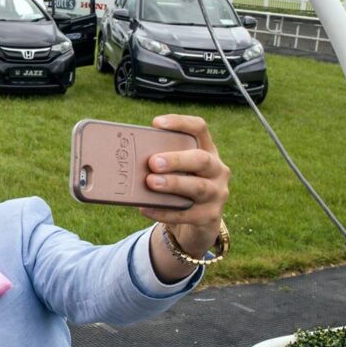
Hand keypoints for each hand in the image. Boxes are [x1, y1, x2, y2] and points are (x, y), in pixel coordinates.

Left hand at [140, 114, 230, 269]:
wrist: (196, 224)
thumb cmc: (180, 188)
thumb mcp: (177, 171)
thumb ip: (162, 162)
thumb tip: (128, 158)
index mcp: (207, 151)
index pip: (199, 129)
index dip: (180, 123)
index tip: (156, 123)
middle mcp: (217, 170)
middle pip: (201, 160)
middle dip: (176, 160)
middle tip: (152, 162)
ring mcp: (217, 194)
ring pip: (197, 187)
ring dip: (173, 184)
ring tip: (150, 182)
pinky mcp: (210, 216)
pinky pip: (187, 215)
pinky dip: (164, 211)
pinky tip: (146, 208)